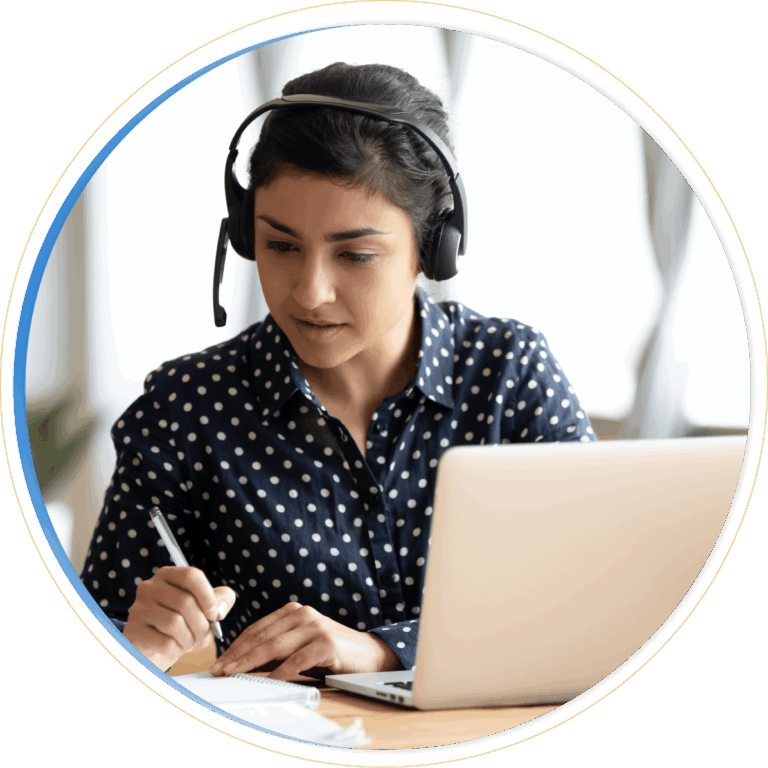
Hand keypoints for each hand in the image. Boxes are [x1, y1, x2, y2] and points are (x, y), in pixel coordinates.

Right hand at [123, 566, 235, 670]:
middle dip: (202, 625)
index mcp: (167, 575)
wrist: (152, 649)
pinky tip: (175, 649)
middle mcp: (149, 587)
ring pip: (175, 622)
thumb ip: (220, 600)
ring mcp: (138, 609)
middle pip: (186, 602)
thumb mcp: (202, 608)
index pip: (192, 576)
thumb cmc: (181, 624)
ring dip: (190, 639)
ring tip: (190, 643)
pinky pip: (164, 642)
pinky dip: (177, 650)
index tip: (214, 615)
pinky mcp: (133, 632)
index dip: (208, 597)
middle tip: (204, 638)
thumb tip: (219, 609)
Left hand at [208, 602, 400, 679]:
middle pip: (262, 636)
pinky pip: (297, 660)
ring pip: (274, 646)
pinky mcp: (326, 643)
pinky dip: (280, 673)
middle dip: (237, 655)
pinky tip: (267, 682)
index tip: (219, 662)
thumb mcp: (300, 646)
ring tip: (233, 674)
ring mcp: (315, 627)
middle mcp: (302, 614)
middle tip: (218, 670)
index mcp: (293, 612)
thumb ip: (277, 649)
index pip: (257, 629)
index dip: (236, 646)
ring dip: (250, 662)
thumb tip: (242, 665)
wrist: (369, 655)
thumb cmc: (330, 653)